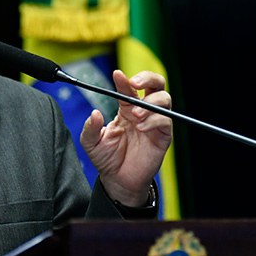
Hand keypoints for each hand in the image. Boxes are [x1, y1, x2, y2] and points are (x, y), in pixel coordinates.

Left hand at [79, 70, 171, 206]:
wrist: (118, 181)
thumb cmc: (107, 159)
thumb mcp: (91, 142)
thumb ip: (90, 127)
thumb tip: (94, 113)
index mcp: (125, 108)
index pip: (129, 88)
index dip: (124, 80)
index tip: (117, 75)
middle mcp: (142, 112)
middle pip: (155, 84)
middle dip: (148, 78)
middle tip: (135, 83)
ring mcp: (154, 122)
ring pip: (164, 98)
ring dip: (150, 102)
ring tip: (135, 114)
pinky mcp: (162, 136)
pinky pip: (165, 121)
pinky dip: (153, 120)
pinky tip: (140, 127)